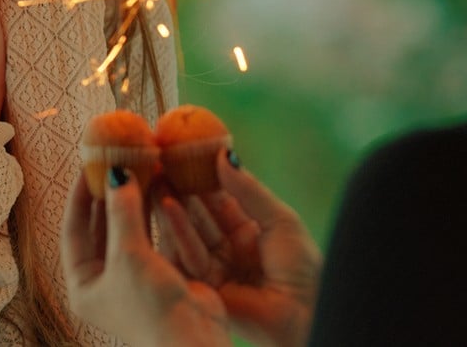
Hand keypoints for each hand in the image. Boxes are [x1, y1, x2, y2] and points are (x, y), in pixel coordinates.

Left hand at [62, 168, 231, 346]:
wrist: (192, 340)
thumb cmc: (150, 304)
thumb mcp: (129, 253)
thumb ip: (121, 211)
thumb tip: (116, 172)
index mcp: (83, 285)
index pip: (73, 231)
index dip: (79, 197)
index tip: (87, 165)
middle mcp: (104, 282)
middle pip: (100, 229)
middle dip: (108, 195)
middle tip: (114, 161)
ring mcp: (132, 279)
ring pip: (127, 230)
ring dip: (132, 201)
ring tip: (138, 168)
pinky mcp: (159, 275)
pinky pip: (150, 236)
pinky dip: (153, 214)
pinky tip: (159, 188)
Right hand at [156, 152, 320, 346]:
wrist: (308, 313)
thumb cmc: (303, 268)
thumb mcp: (279, 218)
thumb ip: (248, 189)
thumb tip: (224, 154)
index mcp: (249, 230)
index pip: (218, 199)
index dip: (201, 178)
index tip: (182, 155)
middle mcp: (229, 248)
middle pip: (199, 215)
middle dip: (180, 191)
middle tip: (160, 165)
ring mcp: (216, 269)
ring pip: (189, 234)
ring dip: (173, 208)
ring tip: (158, 181)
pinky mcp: (205, 288)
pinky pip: (188, 256)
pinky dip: (178, 232)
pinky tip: (169, 207)